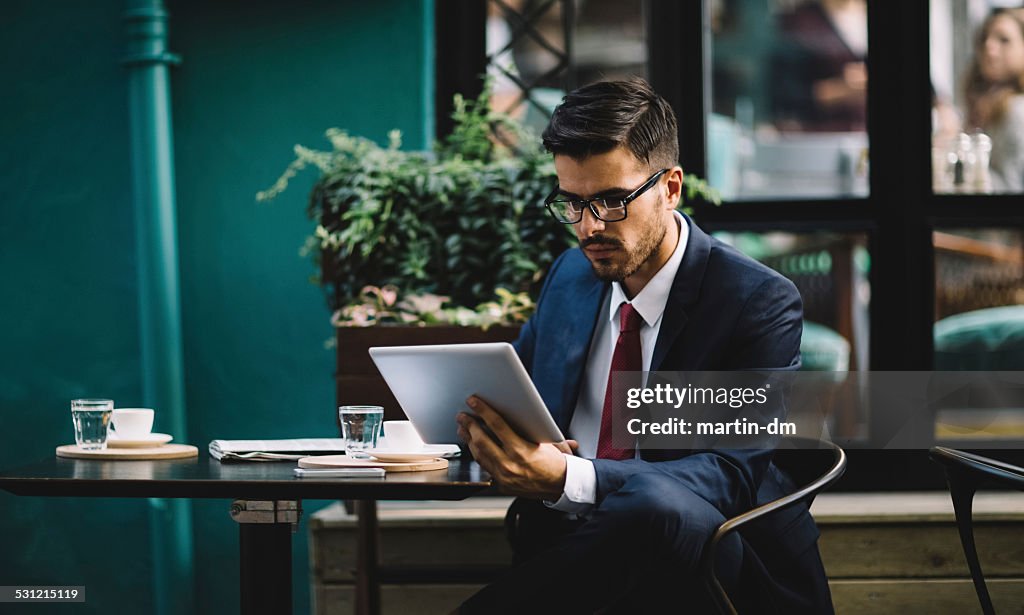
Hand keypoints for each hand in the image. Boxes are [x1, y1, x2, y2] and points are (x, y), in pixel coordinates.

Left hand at [456, 395, 571, 499]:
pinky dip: (477, 454)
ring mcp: (504, 476)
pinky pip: (484, 467)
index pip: (497, 425)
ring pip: (479, 454)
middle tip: (462, 415)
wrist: (562, 486)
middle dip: (469, 425)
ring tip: (463, 428)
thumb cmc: (556, 463)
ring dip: (468, 439)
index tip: (473, 402)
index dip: (483, 410)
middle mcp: (510, 464)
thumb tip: (516, 409)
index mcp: (521, 450)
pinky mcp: (501, 484)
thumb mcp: (545, 440)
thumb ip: (528, 427)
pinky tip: (473, 446)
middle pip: (481, 440)